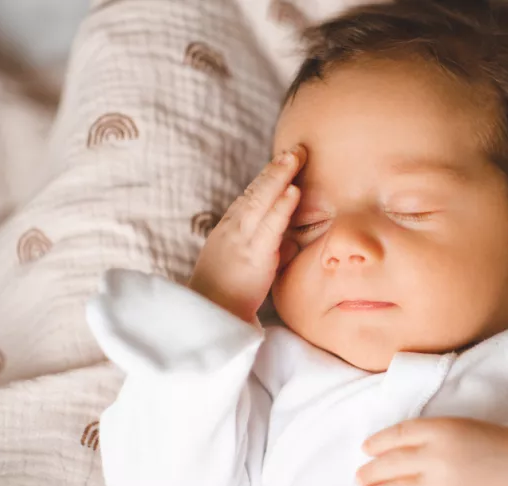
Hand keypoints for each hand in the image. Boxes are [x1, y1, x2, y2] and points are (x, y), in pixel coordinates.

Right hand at [188, 146, 305, 322]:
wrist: (211, 315)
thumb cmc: (229, 293)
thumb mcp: (251, 266)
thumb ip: (271, 252)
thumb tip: (290, 245)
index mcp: (231, 228)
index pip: (252, 196)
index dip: (270, 176)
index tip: (286, 159)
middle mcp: (234, 228)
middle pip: (256, 190)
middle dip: (277, 168)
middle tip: (296, 149)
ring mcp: (242, 239)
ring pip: (261, 200)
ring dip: (280, 176)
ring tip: (296, 157)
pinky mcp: (253, 255)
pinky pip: (270, 226)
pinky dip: (282, 206)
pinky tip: (294, 191)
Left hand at [355, 418, 507, 485]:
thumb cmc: (497, 444)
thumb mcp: (461, 427)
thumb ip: (431, 435)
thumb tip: (398, 451)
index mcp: (440, 428)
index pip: (397, 434)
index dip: (377, 442)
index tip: (366, 448)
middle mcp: (435, 454)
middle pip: (390, 463)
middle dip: (370, 472)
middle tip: (360, 477)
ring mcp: (441, 484)